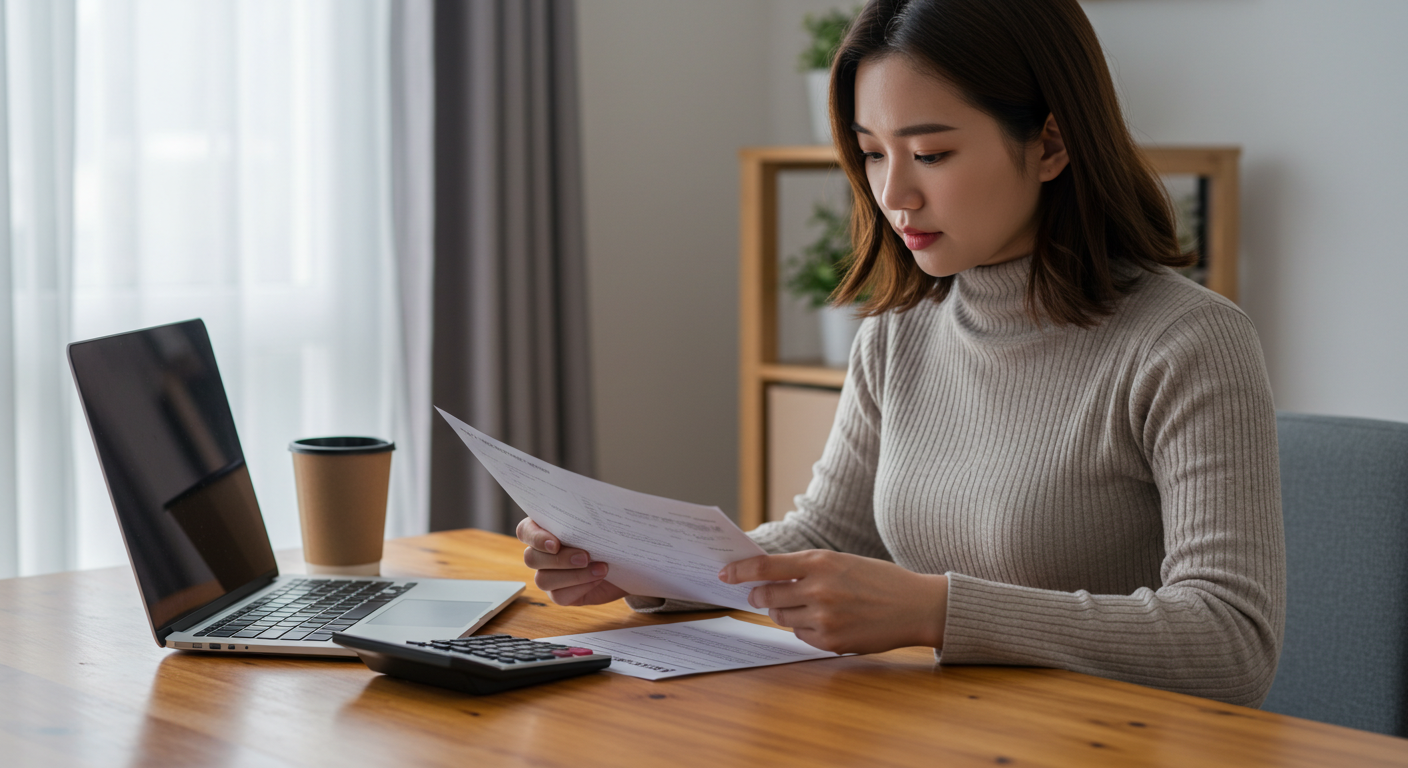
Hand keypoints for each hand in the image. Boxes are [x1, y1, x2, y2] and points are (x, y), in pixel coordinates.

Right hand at [516, 518, 628, 605]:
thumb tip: (598, 499)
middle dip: (560, 559)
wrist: (625, 561)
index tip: (555, 543)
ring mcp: (548, 575)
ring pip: (543, 580)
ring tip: (601, 569)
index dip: (535, 538)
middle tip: (585, 557)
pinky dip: (580, 588)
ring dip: (574, 575)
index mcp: (545, 529)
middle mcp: (541, 553)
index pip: (525, 531)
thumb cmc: (610, 535)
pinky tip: (598, 579)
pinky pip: (559, 596)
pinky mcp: (560, 594)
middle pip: (531, 558)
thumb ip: (593, 510)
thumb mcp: (603, 520)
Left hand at [719, 550, 947, 654]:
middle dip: (759, 595)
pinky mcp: (830, 641)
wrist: (916, 606)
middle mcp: (818, 589)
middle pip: (767, 594)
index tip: (725, 573)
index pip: (765, 566)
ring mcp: (824, 618)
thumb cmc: (879, 579)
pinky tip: (826, 621)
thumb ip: (806, 567)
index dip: (740, 570)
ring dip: (785, 611)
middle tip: (760, 594)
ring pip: (782, 617)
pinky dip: (804, 628)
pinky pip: (800, 635)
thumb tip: (767, 575)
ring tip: (809, 605)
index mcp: (821, 562)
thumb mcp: (842, 561)